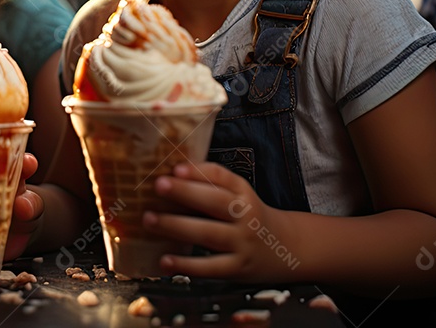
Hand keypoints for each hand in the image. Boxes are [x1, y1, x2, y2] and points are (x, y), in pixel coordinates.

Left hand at [144, 160, 292, 281]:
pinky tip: (164, 260)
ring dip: (177, 226)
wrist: (287, 249)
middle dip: (186, 193)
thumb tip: (173, 171)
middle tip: (158, 185)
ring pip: (208, 233)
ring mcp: (243, 243)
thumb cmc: (250, 217)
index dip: (199, 171)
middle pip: (215, 202)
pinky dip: (186, 265)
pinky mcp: (238, 268)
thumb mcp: (240, 196)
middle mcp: (246, 216)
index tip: (176, 168)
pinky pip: (210, 267)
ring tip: (149, 220)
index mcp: (244, 193)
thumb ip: (213, 184)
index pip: (222, 178)